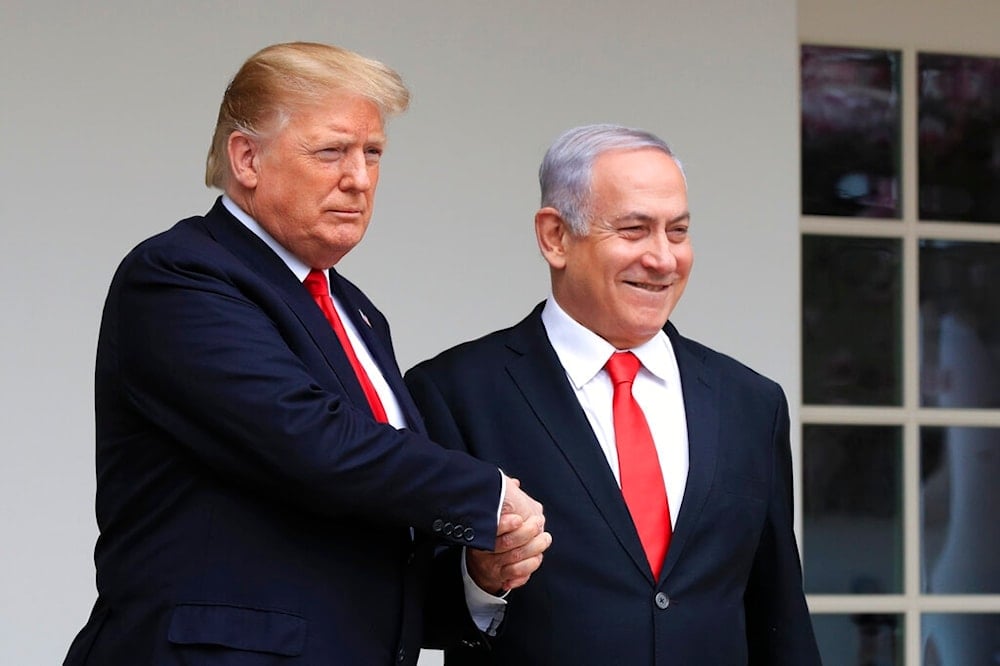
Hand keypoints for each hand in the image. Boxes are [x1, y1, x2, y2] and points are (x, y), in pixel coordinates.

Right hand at [467, 478, 551, 592]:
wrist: (479, 563)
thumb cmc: (490, 532)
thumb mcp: (491, 511)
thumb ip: (503, 497)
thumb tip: (515, 484)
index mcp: (481, 533)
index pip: (492, 529)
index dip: (506, 524)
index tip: (519, 518)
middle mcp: (484, 551)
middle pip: (507, 544)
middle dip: (527, 534)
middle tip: (538, 524)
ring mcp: (492, 565)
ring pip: (515, 560)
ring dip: (534, 549)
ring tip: (545, 539)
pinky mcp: (500, 577)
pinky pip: (516, 575)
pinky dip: (528, 568)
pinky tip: (536, 558)